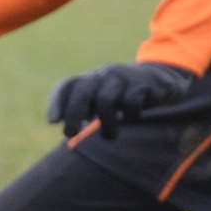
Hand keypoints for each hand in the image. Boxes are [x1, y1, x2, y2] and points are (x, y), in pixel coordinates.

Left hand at [46, 62, 193, 137]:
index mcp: (89, 79)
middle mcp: (102, 75)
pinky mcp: (142, 84)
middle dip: (73, 114)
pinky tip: (132, 118)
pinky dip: (129, 115)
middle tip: (71, 135)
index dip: (57, 102)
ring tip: (110, 136)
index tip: (52, 121)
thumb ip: (85, 113)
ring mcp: (122, 77)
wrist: (158, 79)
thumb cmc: (122, 95)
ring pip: (106, 101)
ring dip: (106, 124)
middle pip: (83, 91)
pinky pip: (130, 102)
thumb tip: (70, 133)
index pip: (67, 86)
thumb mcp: (101, 100)